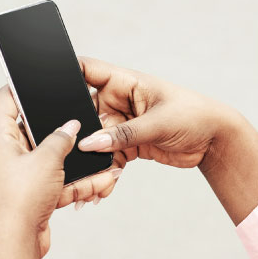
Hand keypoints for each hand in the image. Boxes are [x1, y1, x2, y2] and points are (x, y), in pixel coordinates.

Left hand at [0, 87, 121, 258]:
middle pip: (37, 129)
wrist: (18, 241)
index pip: (6, 98)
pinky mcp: (34, 190)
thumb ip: (61, 137)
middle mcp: (7, 151)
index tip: (42, 78)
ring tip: (104, 160)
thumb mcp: (47, 159)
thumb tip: (71, 125)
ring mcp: (21, 172)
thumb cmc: (20, 199)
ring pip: (54, 157)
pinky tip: (102, 179)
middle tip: (83, 118)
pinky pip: (59, 178)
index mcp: (0, 136)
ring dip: (78, 161)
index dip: (22, 86)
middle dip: (64, 130)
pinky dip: (77, 180)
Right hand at [77, 57, 257, 224]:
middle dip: (75, 132)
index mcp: (124, 82)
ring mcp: (121, 124)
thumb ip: (123, 134)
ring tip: (86, 181)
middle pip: (83, 112)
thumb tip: (90, 144)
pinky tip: (101, 188)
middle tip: (65, 151)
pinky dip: (104, 173)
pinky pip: (107, 158)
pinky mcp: (127, 145)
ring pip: (93, 141)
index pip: (86, 70)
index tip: (42, 88)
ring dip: (89, 160)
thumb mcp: (157, 123)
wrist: (214, 140)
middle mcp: (118, 101)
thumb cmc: (193, 114)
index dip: (64, 74)